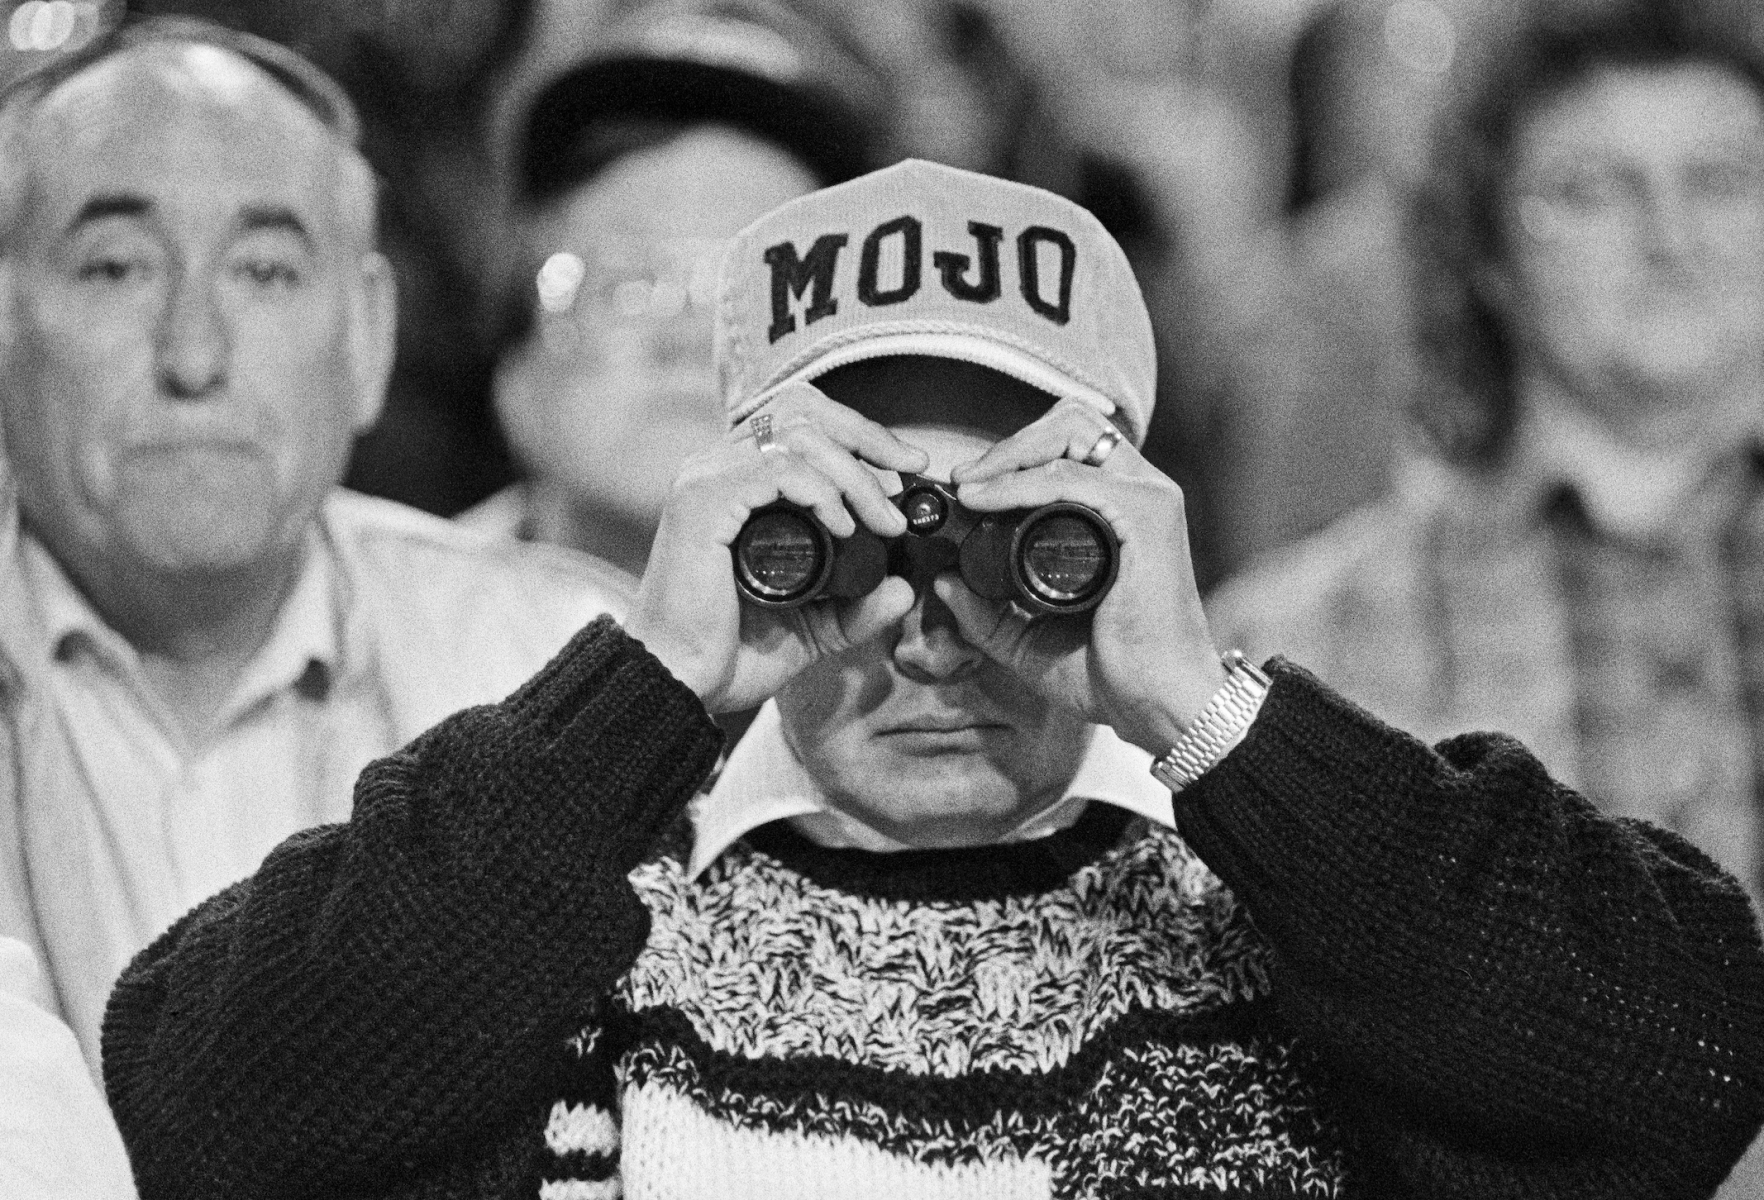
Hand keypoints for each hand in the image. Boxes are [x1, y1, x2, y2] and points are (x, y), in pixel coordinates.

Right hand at [626, 382, 929, 711]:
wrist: (678, 685)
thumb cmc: (729, 654)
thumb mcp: (812, 628)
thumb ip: (856, 609)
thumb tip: (903, 589)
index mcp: (735, 481)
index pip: (801, 421)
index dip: (860, 432)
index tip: (907, 466)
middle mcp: (716, 468)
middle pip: (803, 411)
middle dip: (868, 437)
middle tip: (909, 475)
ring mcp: (706, 480)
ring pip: (798, 436)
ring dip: (854, 474)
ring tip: (883, 521)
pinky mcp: (702, 503)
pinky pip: (778, 470)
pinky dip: (821, 491)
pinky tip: (843, 527)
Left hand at [939, 398, 1226, 753]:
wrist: (1157, 706)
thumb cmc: (1113, 674)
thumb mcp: (1032, 640)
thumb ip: (988, 614)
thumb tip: (943, 582)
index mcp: (1123, 511)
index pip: (1069, 447)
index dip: (1013, 455)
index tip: (964, 488)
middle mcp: (1140, 493)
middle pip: (1070, 424)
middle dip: (1009, 444)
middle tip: (964, 482)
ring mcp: (1148, 499)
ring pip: (1070, 433)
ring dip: (1008, 454)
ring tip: (967, 487)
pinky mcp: (1146, 516)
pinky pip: (1070, 478)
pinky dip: (1019, 483)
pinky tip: (983, 500)